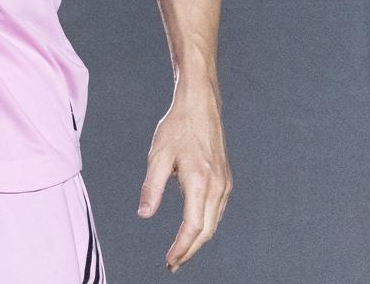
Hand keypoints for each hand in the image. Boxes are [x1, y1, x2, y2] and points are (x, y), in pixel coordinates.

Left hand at [139, 83, 231, 270]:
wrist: (200, 105)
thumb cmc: (177, 127)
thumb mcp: (157, 156)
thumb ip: (152, 188)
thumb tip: (144, 214)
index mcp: (200, 182)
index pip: (192, 227)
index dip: (181, 247)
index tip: (169, 261)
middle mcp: (217, 186)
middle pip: (206, 230)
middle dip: (189, 250)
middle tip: (173, 263)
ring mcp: (224, 183)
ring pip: (213, 222)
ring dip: (198, 239)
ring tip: (180, 250)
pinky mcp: (225, 179)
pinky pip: (217, 210)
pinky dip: (205, 224)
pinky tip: (193, 227)